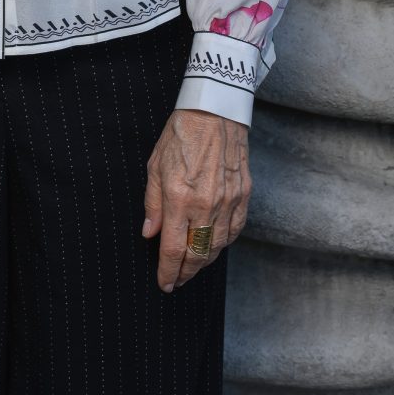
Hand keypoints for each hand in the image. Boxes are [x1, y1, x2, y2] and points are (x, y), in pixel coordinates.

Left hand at [142, 107, 250, 292]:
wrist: (215, 111)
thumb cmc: (181, 135)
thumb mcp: (155, 166)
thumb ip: (152, 203)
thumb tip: (149, 233)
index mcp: (179, 198)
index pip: (173, 248)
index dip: (168, 271)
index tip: (164, 283)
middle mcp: (206, 204)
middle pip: (198, 254)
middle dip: (186, 273)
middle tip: (177, 281)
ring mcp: (228, 201)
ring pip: (218, 246)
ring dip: (204, 262)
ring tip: (192, 267)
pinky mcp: (244, 195)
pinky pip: (234, 230)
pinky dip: (223, 244)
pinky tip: (213, 246)